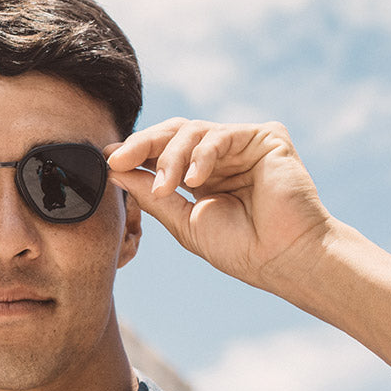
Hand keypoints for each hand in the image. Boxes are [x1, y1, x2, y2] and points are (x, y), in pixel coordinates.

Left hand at [105, 119, 331, 291]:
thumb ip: (150, 193)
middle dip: (142, 145)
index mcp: (202, 174)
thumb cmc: (239, 247)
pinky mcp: (266, 137)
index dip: (134, 152)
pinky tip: (195, 181)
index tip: (107, 161)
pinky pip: (222, 134)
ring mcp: (243, 144)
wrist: (283, 259)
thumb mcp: (183, 220)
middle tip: (119, 159)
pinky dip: (203, 155)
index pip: (162, 151)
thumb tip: (113, 168)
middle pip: (173, 132)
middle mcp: (221, 155)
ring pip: (192, 131)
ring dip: (172, 158)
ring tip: (167, 187)